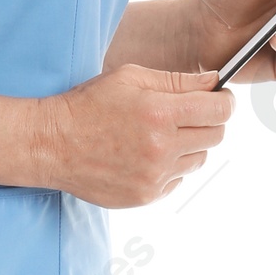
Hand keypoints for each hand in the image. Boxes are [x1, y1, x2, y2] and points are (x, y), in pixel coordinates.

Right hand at [34, 65, 233, 207]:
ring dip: (190, 146)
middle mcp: (162, 148)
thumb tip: (215, 82)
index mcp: (160, 113)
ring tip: (160, 136)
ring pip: (199, 159)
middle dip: (208, 121)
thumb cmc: (89, 105)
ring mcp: (155, 177)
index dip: (224, 101)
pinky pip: (178, 180)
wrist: (51, 145)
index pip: (220, 111)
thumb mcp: (131, 78)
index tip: (218, 99)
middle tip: (186, 114)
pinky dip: (170, 167)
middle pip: (216, 136)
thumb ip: (178, 80)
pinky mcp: (146, 196)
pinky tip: (145, 155)